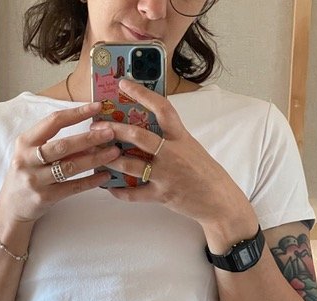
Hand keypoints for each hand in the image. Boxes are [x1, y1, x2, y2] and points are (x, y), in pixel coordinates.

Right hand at [0, 102, 120, 223]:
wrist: (11, 207)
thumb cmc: (27, 175)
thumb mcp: (30, 153)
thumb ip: (52, 141)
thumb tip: (90, 130)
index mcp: (25, 142)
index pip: (53, 122)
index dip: (76, 113)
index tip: (97, 107)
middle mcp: (28, 159)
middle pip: (63, 145)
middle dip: (89, 138)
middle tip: (111, 132)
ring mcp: (36, 180)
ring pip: (70, 167)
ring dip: (94, 159)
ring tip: (113, 153)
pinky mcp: (45, 198)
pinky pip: (73, 187)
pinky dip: (91, 181)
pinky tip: (105, 175)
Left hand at [91, 79, 253, 229]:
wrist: (219, 200)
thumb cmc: (204, 172)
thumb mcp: (191, 147)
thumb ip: (171, 138)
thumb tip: (147, 126)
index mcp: (181, 137)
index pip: (162, 108)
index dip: (142, 93)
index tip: (124, 83)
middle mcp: (173, 153)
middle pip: (139, 136)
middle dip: (115, 130)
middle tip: (97, 126)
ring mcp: (166, 175)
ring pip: (131, 165)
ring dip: (111, 159)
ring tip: (97, 155)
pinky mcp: (162, 195)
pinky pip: (135, 194)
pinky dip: (120, 192)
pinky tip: (109, 187)